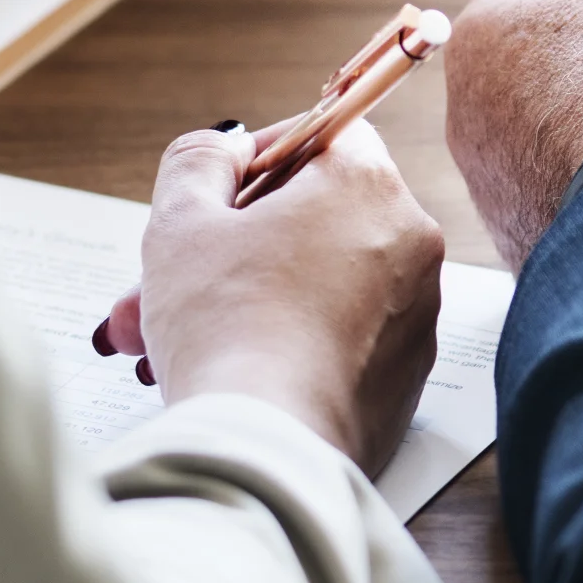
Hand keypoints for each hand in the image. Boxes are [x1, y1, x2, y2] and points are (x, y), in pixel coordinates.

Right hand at [99, 121, 444, 476]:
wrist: (267, 449)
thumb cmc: (224, 328)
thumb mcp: (182, 222)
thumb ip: (199, 162)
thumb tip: (226, 148)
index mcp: (367, 186)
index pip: (326, 132)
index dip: (263, 155)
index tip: (218, 192)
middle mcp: (410, 243)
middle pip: (316, 217)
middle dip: (232, 244)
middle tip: (168, 276)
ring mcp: (416, 315)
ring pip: (319, 282)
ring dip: (246, 297)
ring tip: (166, 337)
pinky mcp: (406, 378)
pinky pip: (341, 338)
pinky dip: (288, 342)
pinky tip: (225, 369)